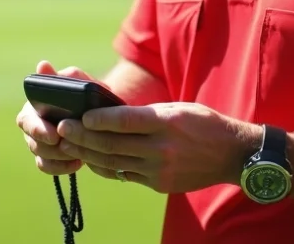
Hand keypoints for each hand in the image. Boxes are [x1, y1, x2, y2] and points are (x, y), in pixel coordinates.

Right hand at [15, 60, 93, 176]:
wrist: (100, 111)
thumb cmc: (87, 93)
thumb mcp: (80, 81)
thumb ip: (63, 75)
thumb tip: (42, 66)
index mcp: (34, 106)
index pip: (26, 119)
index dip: (38, 129)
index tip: (54, 134)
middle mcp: (32, 125)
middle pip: (31, 141)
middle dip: (47, 146)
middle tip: (65, 146)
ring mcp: (39, 143)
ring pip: (40, 155)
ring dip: (58, 156)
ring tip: (77, 152)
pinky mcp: (49, 158)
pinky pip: (48, 167)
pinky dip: (62, 167)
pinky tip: (77, 162)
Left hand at [56, 102, 259, 193]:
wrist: (232, 155)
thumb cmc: (203, 123)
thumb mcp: (177, 109)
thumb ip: (146, 114)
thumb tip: (110, 115)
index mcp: (166, 123)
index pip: (125, 121)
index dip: (99, 120)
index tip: (79, 116)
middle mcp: (160, 148)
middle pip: (113, 144)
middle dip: (83, 137)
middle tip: (61, 130)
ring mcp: (159, 169)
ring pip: (114, 162)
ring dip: (88, 154)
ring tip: (68, 146)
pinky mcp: (158, 184)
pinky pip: (125, 176)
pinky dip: (106, 168)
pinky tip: (91, 160)